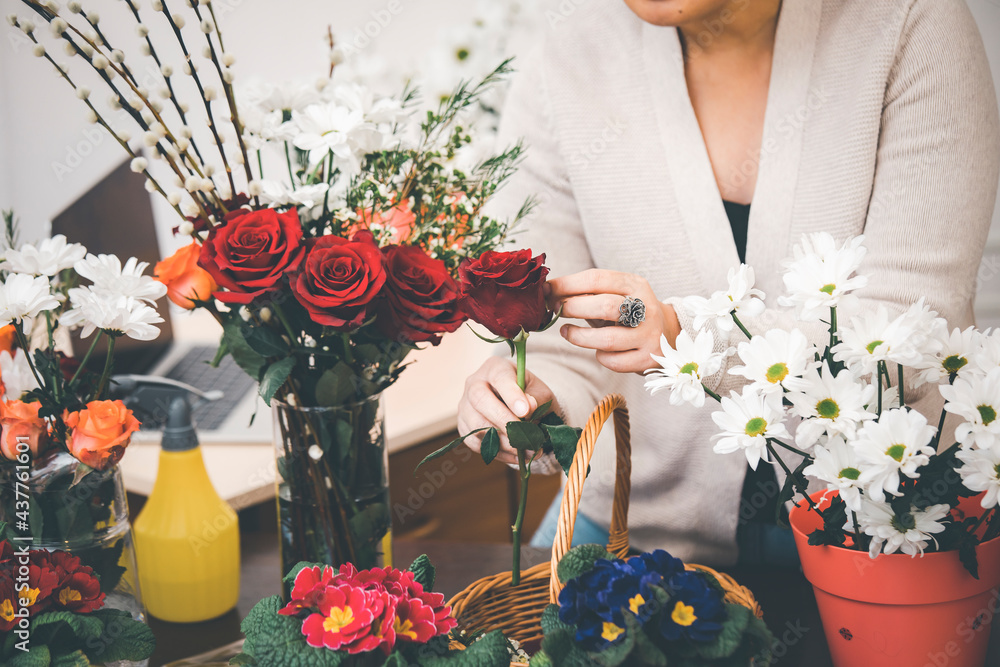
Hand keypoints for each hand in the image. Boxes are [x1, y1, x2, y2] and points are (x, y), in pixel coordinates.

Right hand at [457, 356, 555, 465]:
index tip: (525, 412)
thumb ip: (536, 397)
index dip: (512, 395)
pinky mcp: (464, 427)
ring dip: (504, 442)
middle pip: (480, 400)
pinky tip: (518, 456)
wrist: (519, 406)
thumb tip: (528, 407)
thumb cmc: (530, 395)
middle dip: (504, 421)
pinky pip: (475, 443)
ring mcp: (465, 406)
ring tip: (529, 451)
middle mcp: (474, 383)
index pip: (499, 378)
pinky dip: (498, 453)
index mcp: (494, 368)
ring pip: (476, 425)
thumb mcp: (540, 391)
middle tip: (525, 437)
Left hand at [547, 269, 680, 373]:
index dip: (568, 284)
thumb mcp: (616, 295)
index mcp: (636, 285)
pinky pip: (616, 361)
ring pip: (609, 339)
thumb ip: (589, 293)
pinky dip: (601, 357)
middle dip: (573, 307)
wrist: (669, 334)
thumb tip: (550, 292)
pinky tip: (596, 351)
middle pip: (605, 305)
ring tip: (566, 332)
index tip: (548, 289)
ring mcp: (650, 335)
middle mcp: (646, 308)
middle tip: (555, 310)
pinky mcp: (648, 358)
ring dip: (580, 336)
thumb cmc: (629, 313)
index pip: (598, 278)